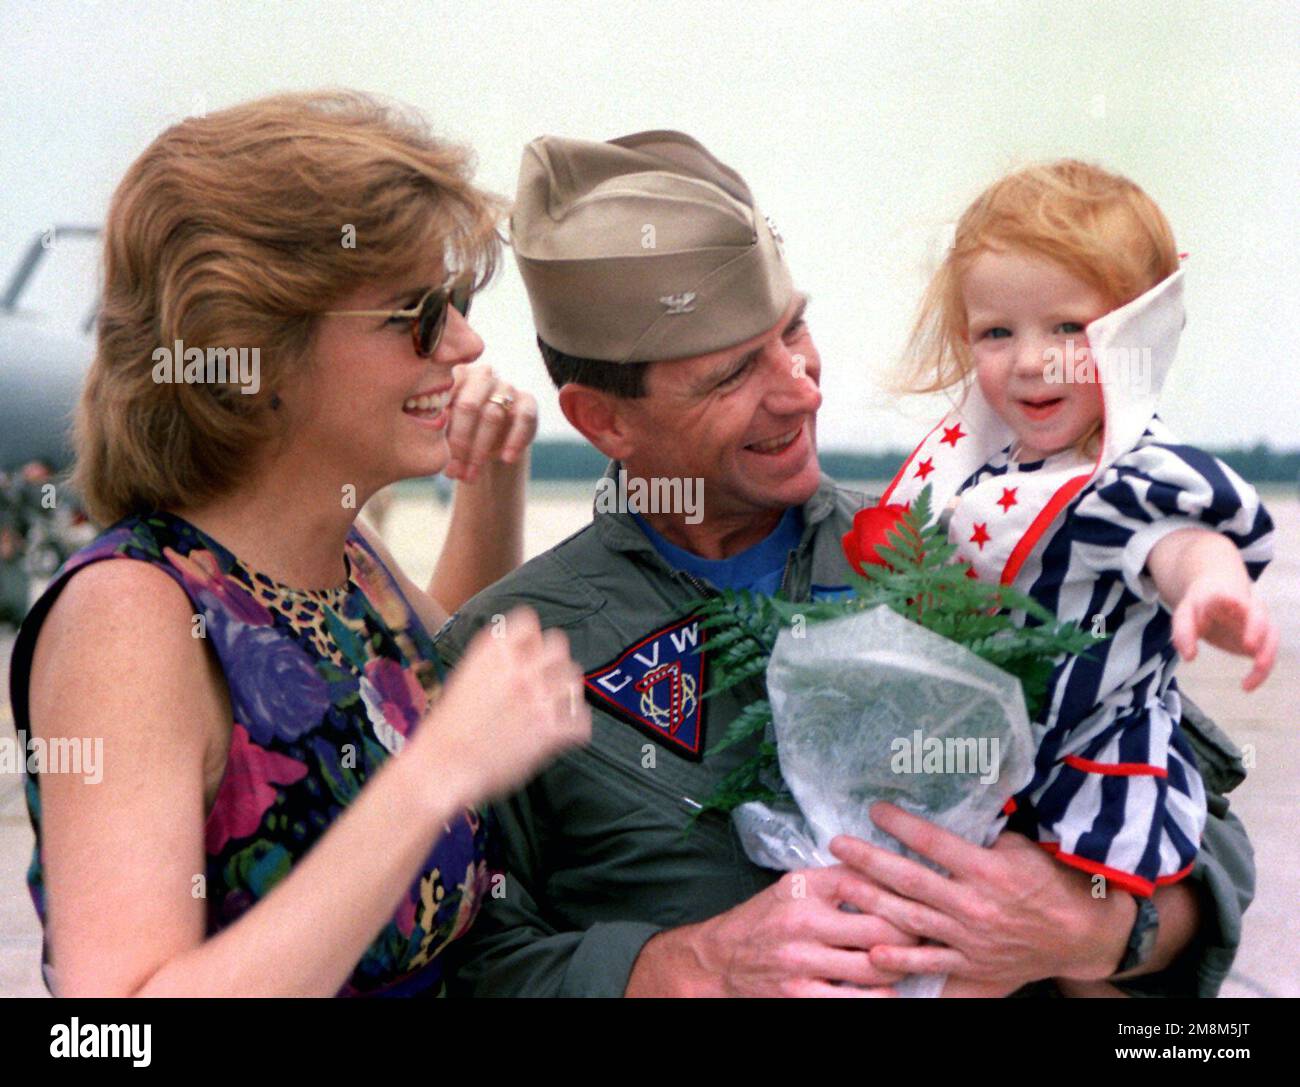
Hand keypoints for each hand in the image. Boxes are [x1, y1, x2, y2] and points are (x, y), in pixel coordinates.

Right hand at [415, 608, 589, 804]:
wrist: (443, 766)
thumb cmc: (447, 727)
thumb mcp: (464, 677)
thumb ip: (492, 660)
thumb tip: (514, 654)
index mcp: (494, 651)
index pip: (528, 621)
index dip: (531, 638)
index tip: (529, 653)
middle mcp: (520, 668)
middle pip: (559, 644)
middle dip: (554, 661)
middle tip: (546, 679)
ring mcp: (539, 697)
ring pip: (574, 679)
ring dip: (565, 691)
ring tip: (555, 706)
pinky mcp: (551, 729)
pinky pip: (581, 719)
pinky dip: (574, 727)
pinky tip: (561, 733)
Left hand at [443, 364, 537, 481]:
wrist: (491, 441)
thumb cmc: (458, 433)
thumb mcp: (442, 430)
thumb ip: (434, 429)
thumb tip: (429, 448)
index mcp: (454, 375)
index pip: (444, 394)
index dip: (438, 426)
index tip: (432, 452)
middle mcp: (481, 375)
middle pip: (468, 406)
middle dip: (459, 443)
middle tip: (451, 471)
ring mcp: (505, 386)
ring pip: (493, 415)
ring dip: (481, 450)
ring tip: (470, 476)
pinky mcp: (527, 400)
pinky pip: (524, 418)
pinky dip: (515, 440)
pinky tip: (506, 459)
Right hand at [685, 866, 916, 996]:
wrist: (719, 959)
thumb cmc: (765, 918)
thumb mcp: (795, 885)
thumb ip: (839, 878)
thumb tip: (891, 871)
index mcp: (806, 886)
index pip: (869, 880)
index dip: (903, 891)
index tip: (922, 896)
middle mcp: (803, 920)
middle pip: (881, 926)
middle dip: (913, 931)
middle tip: (928, 932)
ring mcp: (801, 961)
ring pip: (875, 966)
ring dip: (900, 965)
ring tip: (909, 960)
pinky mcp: (800, 996)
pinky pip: (855, 1001)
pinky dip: (879, 997)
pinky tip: (886, 990)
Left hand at [828, 805, 1131, 992]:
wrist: (1081, 936)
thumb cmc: (1051, 883)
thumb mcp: (1023, 848)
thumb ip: (985, 834)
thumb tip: (956, 803)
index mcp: (988, 870)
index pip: (934, 843)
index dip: (901, 824)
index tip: (874, 809)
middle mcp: (974, 904)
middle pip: (912, 880)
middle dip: (870, 860)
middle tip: (837, 844)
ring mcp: (970, 938)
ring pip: (912, 918)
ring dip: (873, 901)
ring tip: (841, 883)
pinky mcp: (971, 964)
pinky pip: (931, 962)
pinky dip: (901, 958)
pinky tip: (872, 951)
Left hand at [1171, 576, 1275, 689]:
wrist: (1217, 594)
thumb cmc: (1200, 607)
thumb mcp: (1184, 615)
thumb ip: (1184, 633)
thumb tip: (1189, 658)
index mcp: (1224, 597)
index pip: (1228, 597)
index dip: (1229, 600)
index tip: (1228, 602)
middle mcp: (1247, 608)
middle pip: (1258, 616)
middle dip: (1256, 629)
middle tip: (1249, 646)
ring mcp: (1258, 623)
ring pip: (1270, 636)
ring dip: (1266, 654)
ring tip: (1254, 674)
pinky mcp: (1262, 640)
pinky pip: (1267, 654)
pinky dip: (1260, 672)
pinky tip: (1246, 686)